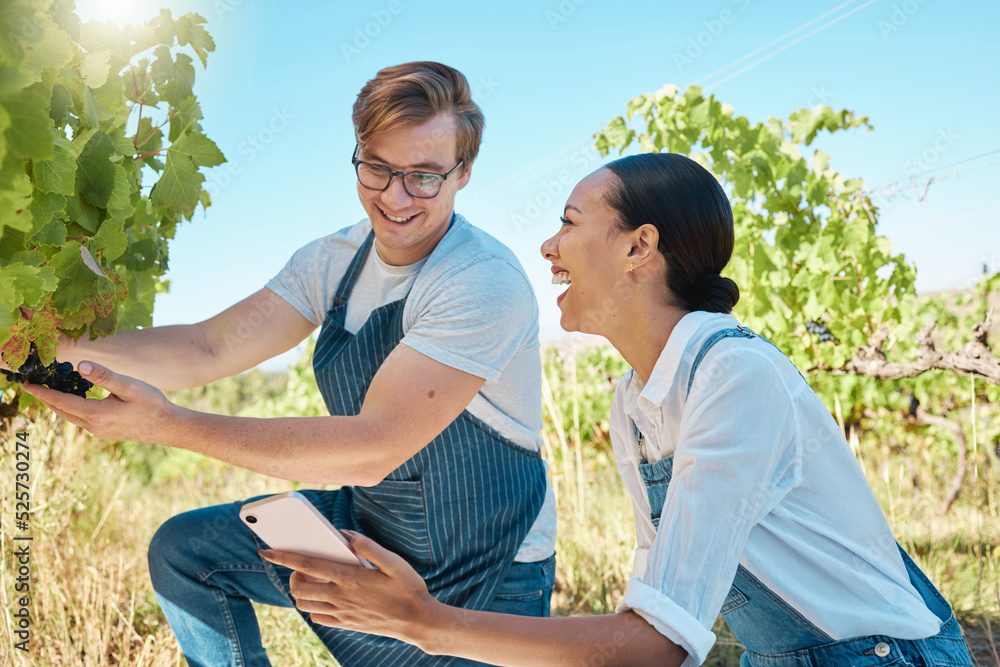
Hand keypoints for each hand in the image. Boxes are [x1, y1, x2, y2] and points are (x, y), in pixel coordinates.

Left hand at [22, 361, 177, 443]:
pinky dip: (71, 409)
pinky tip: (75, 400)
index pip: (61, 401)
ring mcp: (98, 431)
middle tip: (33, 384)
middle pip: (61, 411)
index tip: (27, 384)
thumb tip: (80, 365)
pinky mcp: (105, 432)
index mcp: (96, 414)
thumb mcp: (130, 386)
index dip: (43, 392)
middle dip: (46, 398)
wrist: (168, 427)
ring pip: (70, 417)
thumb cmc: (152, 404)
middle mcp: (93, 426)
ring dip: (58, 404)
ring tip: (50, 389)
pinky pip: (81, 420)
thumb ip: (104, 376)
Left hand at [260, 532, 440, 641]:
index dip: (282, 556)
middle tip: (303, 565)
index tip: (265, 550)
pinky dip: (314, 606)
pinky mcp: (346, 624)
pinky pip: (318, 617)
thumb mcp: (393, 561)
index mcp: (349, 577)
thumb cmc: (408, 588)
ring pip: (304, 604)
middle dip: (292, 574)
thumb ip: (367, 546)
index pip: (306, 564)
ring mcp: (341, 613)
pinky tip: (327, 597)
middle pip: (297, 587)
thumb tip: (344, 534)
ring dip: (301, 591)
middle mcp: (340, 596)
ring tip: (313, 580)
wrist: (418, 621)